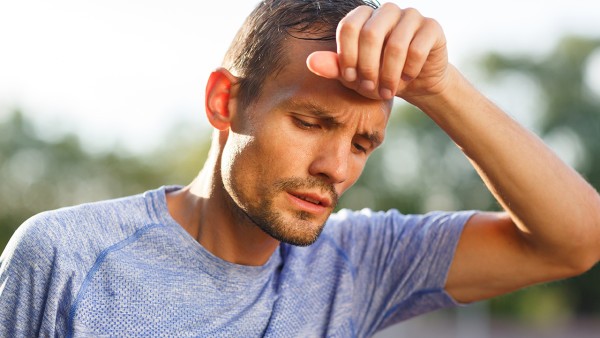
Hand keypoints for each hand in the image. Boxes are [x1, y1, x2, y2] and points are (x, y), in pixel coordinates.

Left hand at [307, 3, 448, 100]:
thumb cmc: (379, 76)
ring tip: (388, 91)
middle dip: (368, 68)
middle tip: (370, 89)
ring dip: (390, 74)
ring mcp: (411, 15)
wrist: (414, 83)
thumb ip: (334, 67)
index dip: (347, 56)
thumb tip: (311, 62)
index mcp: (364, 16)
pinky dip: (410, 70)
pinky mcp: (432, 27)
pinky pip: (417, 49)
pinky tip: (407, 79)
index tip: (352, 79)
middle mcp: (387, 11)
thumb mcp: (354, 76)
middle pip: (370, 34)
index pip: (348, 27)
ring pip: (396, 44)